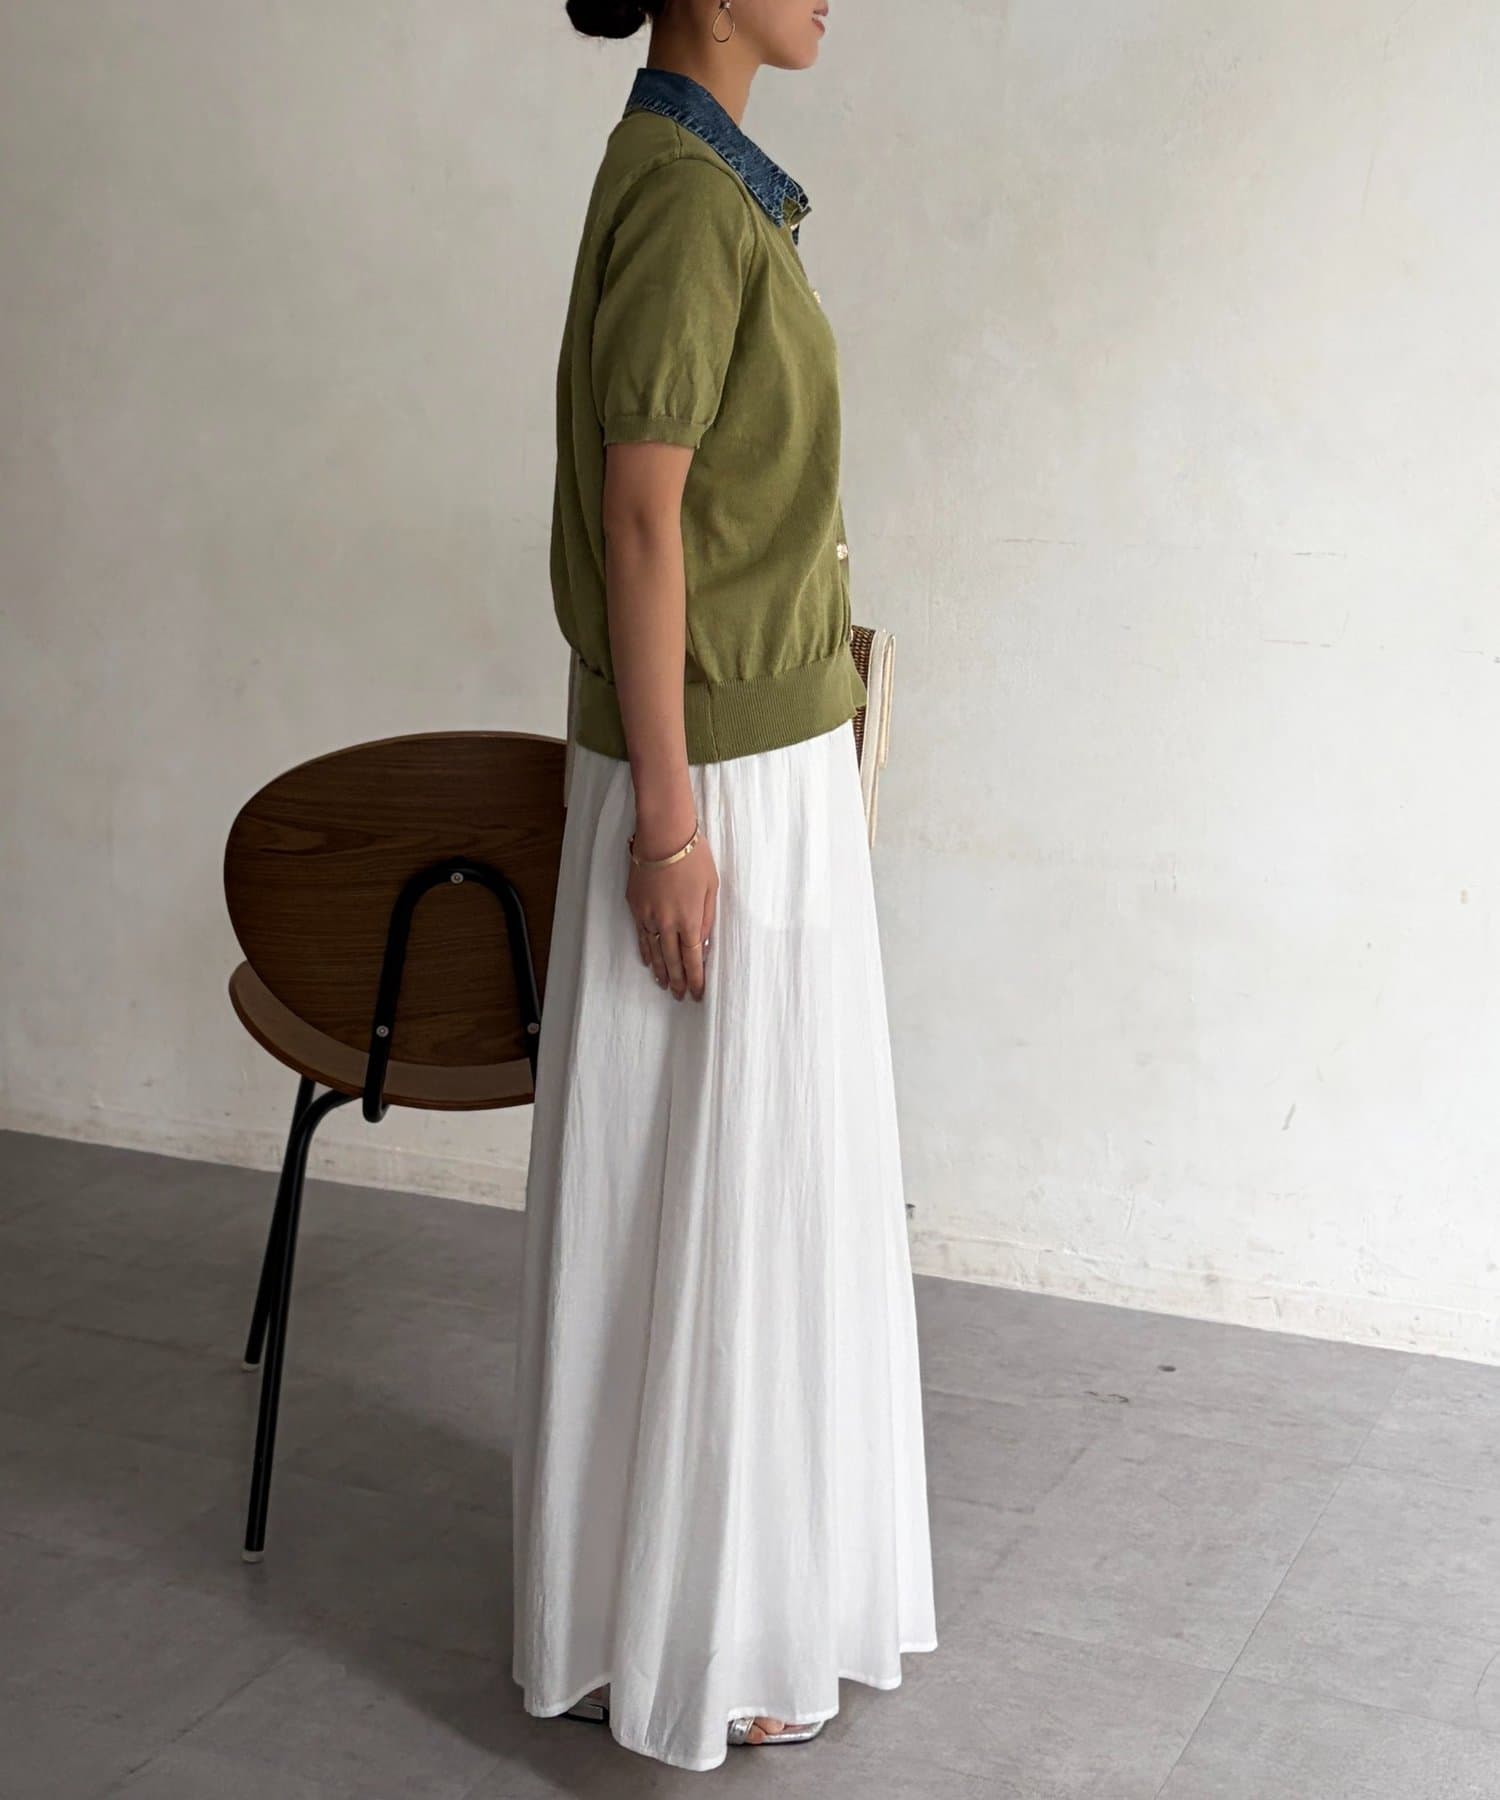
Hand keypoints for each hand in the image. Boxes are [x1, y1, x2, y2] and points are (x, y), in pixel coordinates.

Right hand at [627, 819, 717, 1002]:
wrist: (662, 834)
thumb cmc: (694, 856)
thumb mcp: (711, 886)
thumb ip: (708, 916)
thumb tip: (704, 941)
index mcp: (690, 919)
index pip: (693, 958)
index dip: (695, 978)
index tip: (697, 993)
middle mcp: (667, 922)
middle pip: (672, 960)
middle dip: (678, 981)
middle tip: (681, 996)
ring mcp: (648, 915)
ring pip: (654, 951)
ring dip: (661, 971)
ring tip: (665, 985)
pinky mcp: (634, 905)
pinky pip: (641, 936)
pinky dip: (646, 951)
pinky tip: (649, 961)